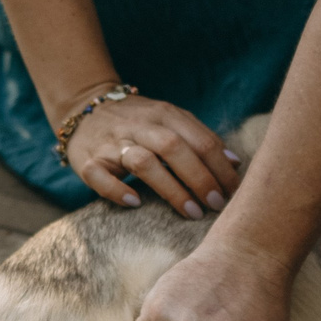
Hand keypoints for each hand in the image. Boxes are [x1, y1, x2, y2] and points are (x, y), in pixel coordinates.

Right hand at [60, 90, 241, 218]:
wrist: (85, 109)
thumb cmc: (137, 122)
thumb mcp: (169, 120)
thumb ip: (200, 138)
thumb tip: (235, 164)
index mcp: (163, 114)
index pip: (198, 138)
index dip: (220, 166)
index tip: (234, 191)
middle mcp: (138, 126)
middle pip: (173, 148)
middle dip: (199, 177)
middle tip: (216, 204)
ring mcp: (111, 143)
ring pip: (143, 162)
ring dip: (171, 189)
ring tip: (191, 211)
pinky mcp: (88, 161)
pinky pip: (101, 176)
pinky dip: (118, 190)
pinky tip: (135, 204)